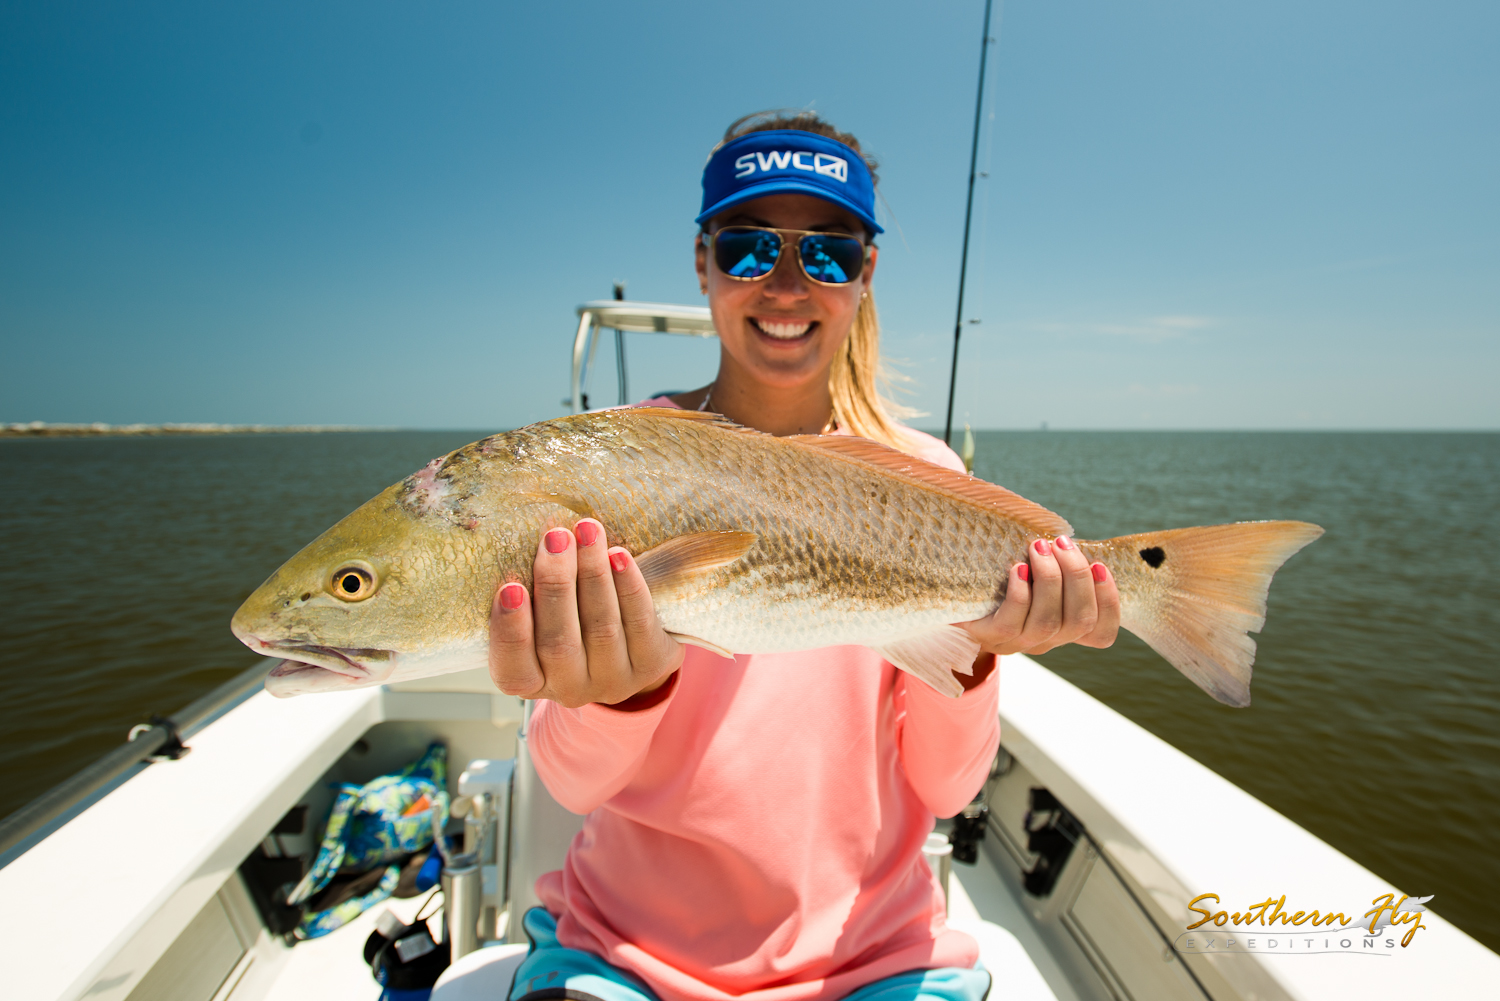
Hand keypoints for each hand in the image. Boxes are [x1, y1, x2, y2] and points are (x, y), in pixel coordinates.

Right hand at [489, 519, 683, 707]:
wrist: (631, 645)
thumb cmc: (571, 620)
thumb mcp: (541, 615)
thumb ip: (530, 591)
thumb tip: (529, 540)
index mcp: (530, 680)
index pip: (513, 670)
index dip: (510, 631)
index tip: (510, 588)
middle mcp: (569, 688)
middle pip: (559, 643)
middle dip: (556, 584)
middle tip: (555, 538)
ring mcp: (612, 681)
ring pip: (601, 628)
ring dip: (593, 574)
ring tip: (587, 532)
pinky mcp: (649, 664)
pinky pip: (640, 623)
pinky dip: (628, 586)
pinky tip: (619, 555)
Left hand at [958, 536, 1119, 656]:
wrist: (955, 599)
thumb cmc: (1003, 580)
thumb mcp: (1036, 574)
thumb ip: (1058, 564)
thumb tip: (1069, 538)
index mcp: (1064, 628)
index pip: (1101, 632)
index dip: (1109, 601)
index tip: (1100, 565)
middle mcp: (1047, 640)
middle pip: (1079, 620)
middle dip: (1077, 576)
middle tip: (1062, 543)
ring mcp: (1019, 642)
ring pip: (1048, 621)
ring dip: (1049, 578)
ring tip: (1039, 547)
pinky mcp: (991, 636)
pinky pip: (1012, 622)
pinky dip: (1020, 592)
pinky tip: (1018, 567)